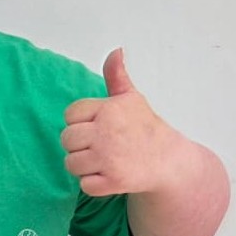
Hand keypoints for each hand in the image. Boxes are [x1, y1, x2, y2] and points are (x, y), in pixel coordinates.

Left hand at [61, 49, 182, 196]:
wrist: (169, 162)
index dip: (81, 123)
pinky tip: (109, 175)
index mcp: (109, 109)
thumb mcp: (131, 99)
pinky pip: (84, 184)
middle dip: (79, 146)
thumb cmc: (145, 128)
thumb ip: (117, 76)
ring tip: (103, 161)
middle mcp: (108, 132)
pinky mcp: (113, 180)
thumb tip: (116, 51)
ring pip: (71, 163)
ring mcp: (110, 157)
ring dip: (84, 166)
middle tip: (100, 146)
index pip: (70, 115)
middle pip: (66, 139)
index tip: (98, 127)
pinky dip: (93, 184)